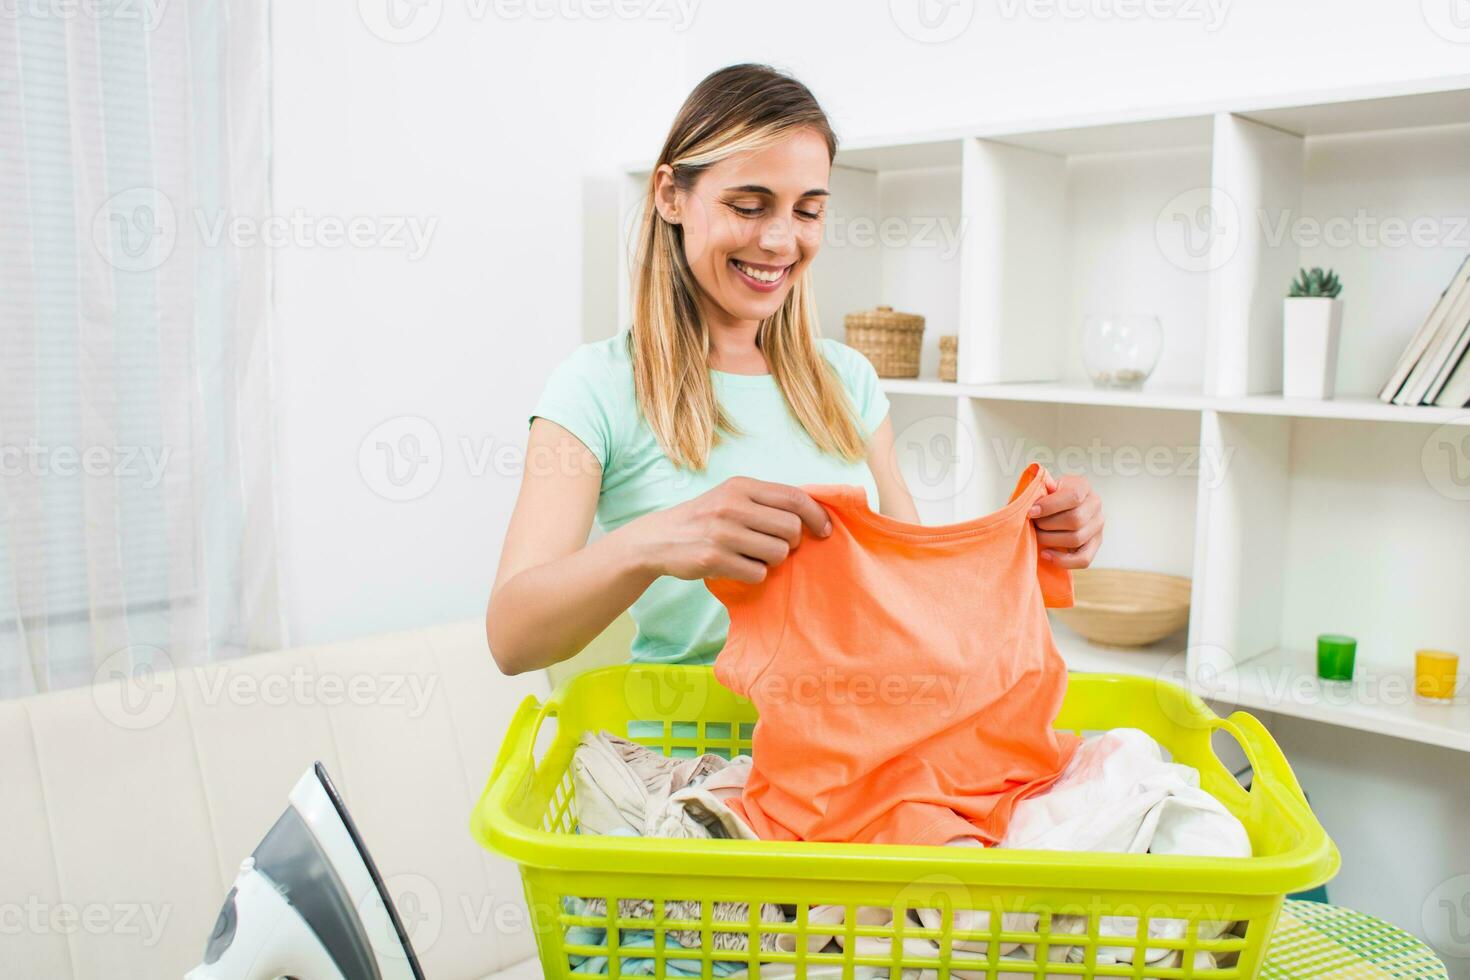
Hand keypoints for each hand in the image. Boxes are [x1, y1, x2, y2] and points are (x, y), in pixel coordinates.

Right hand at [628, 477, 832, 583]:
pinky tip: (737, 566)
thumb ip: (766, 501)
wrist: (658, 539)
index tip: (825, 530)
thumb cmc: (705, 519)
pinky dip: (754, 574)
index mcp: (741, 486)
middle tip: (776, 545)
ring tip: (751, 555)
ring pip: (778, 553)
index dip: (817, 515)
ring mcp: (722, 532)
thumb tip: (814, 514)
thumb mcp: (731, 497)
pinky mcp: (714, 558)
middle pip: (791, 529)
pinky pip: (758, 573)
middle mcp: (732, 505)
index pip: (794, 497)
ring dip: (772, 560)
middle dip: (792, 543)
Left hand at [1028, 473, 1103, 568]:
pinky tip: (1045, 554)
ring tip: (1037, 536)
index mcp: (1083, 486)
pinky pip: (1083, 559)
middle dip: (1047, 525)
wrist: (1057, 508)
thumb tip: (1034, 491)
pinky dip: (1062, 560)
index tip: (1031, 512)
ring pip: (1076, 539)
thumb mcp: (1044, 487)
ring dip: (1050, 540)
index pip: (1073, 496)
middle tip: (1033, 525)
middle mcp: (1095, 505)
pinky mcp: (1095, 544)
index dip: (1050, 506)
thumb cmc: (1047, 498)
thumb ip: (1040, 489)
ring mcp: (1098, 526)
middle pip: (1075, 520)